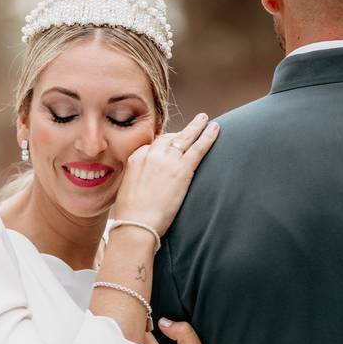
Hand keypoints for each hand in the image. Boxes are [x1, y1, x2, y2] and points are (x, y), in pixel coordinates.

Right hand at [112, 113, 218, 234]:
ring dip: (197, 126)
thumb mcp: (127, 190)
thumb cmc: (130, 215)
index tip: (172, 144)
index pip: (153, 145)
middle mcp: (150, 154)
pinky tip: (216, 128)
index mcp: (136, 158)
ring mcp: (167, 160)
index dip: (165, 144)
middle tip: (193, 125)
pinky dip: (208, 136)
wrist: (135, 224)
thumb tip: (144, 184)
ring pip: (185, 137)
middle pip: (169, 138)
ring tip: (205, 119)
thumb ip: (137, 179)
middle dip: (181, 132)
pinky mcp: (182, 169)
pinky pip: (198, 148)